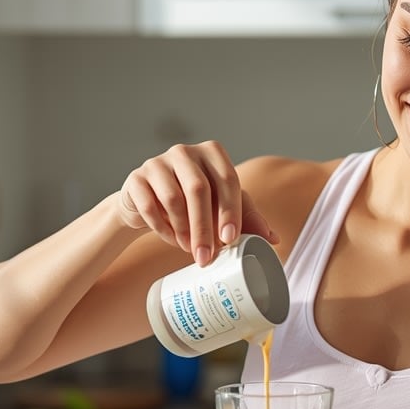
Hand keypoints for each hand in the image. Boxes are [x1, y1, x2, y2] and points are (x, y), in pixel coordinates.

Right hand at [117, 141, 277, 264]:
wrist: (151, 201)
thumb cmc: (195, 201)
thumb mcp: (222, 206)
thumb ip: (247, 218)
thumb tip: (273, 239)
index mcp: (212, 153)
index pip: (227, 179)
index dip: (230, 210)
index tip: (230, 239)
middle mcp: (185, 152)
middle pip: (198, 189)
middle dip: (204, 228)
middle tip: (206, 257)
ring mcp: (158, 162)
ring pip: (172, 198)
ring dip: (183, 230)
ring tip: (189, 248)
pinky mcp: (136, 177)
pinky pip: (150, 206)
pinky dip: (162, 228)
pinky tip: (171, 239)